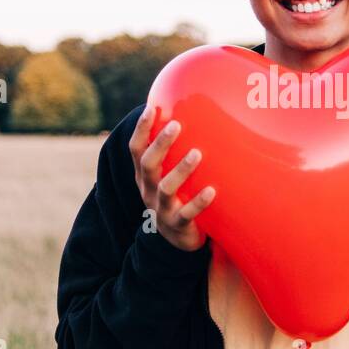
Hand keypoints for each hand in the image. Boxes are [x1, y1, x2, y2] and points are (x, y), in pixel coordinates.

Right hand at [130, 105, 215, 250]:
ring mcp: (161, 208)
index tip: (152, 108)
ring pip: (166, 188)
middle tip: (176, 125)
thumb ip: (169, 153)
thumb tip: (183, 116)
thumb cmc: (175, 197)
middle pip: (148, 164)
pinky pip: (187, 214)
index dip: (141, 129)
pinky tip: (212, 190)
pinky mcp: (177, 225)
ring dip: (180, 170)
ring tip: (197, 153)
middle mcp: (148, 190)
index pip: (136, 149)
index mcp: (143, 176)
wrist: (175, 240)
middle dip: (160, 144)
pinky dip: (198, 202)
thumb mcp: (166, 176)